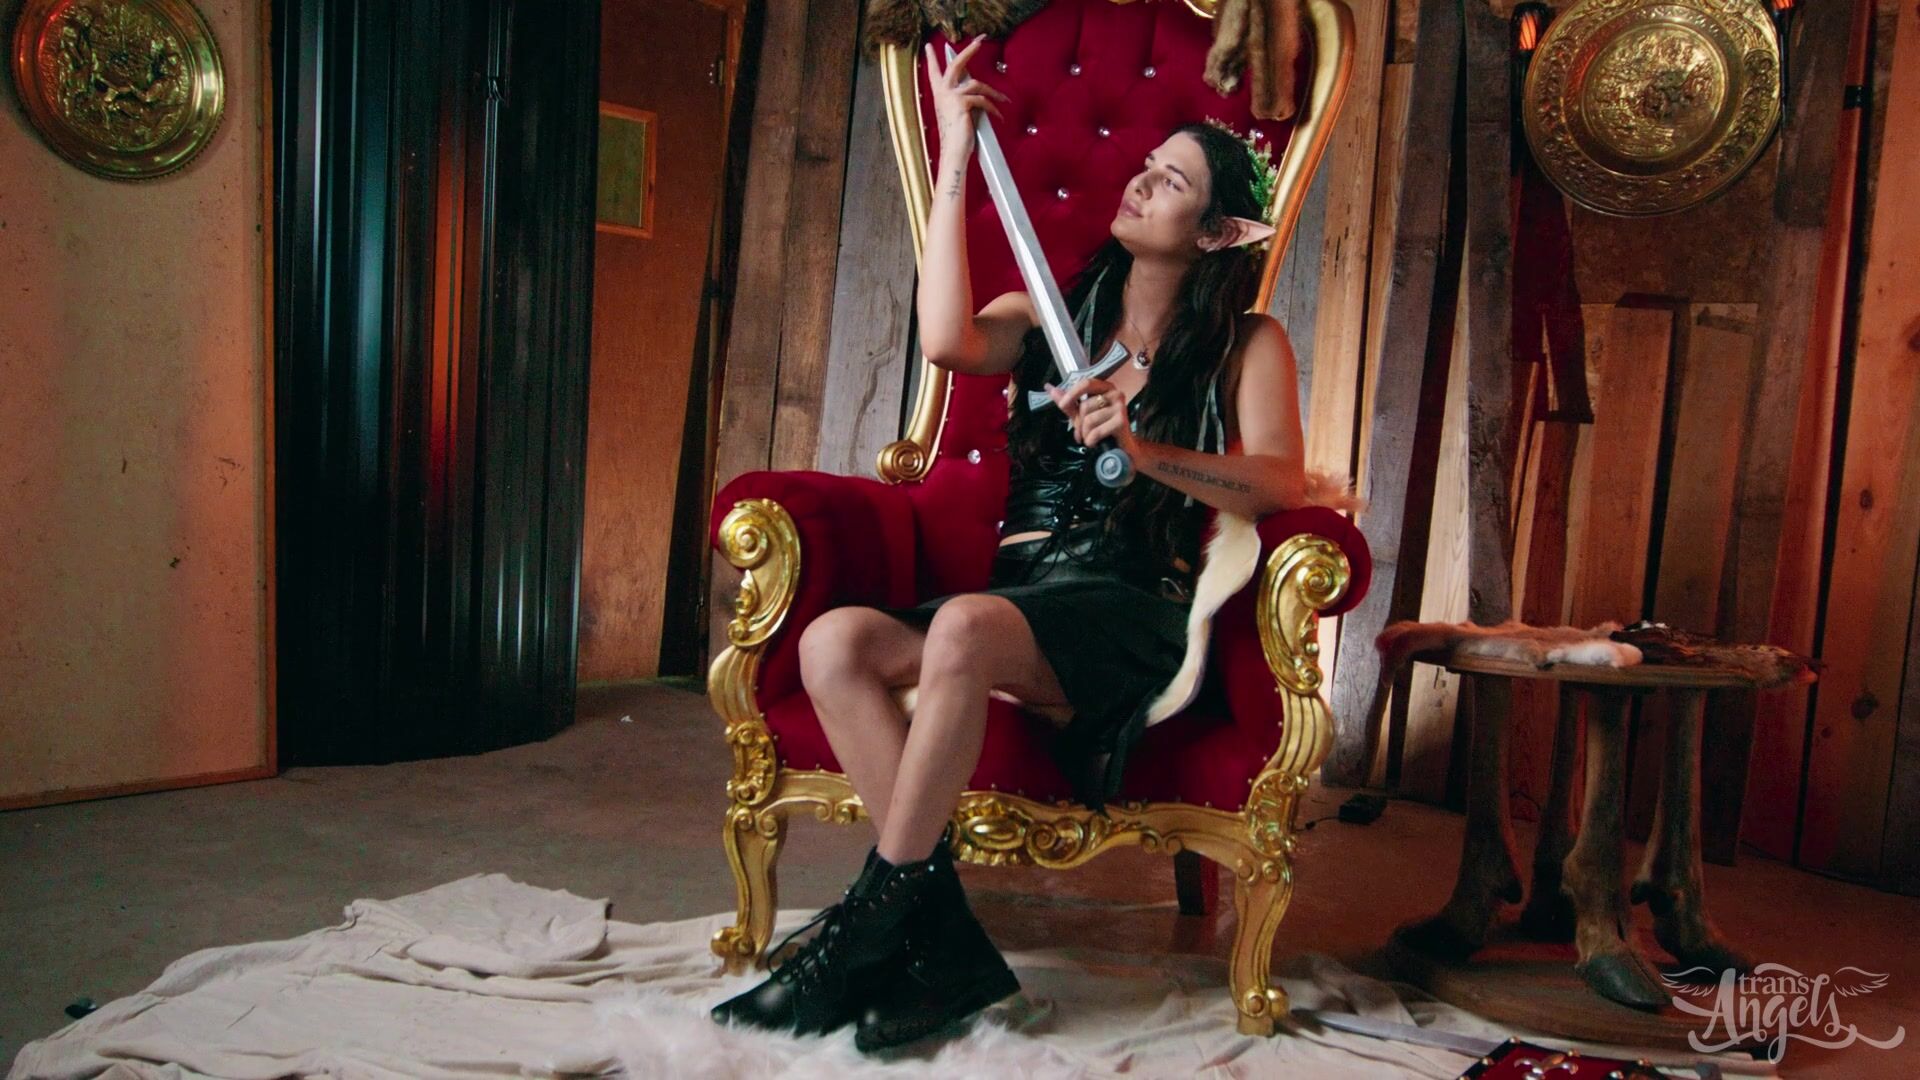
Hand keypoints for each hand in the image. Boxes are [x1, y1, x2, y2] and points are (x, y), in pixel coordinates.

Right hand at [924, 37, 1009, 164]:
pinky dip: (993, 108)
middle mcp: (943, 93)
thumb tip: (978, 94)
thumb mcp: (958, 115)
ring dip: (993, 92)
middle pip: (955, 64)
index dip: (931, 59)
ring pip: (976, 83)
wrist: (953, 152)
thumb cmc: (956, 138)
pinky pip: (982, 100)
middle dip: (969, 51)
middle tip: (979, 41)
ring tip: (1004, 100)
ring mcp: (951, 96)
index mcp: (939, 95)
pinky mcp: (962, 103)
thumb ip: (963, 101)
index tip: (929, 47)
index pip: (934, 73)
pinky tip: (998, 116)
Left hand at [1046, 377, 1139, 458]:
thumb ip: (1068, 402)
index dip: (1072, 393)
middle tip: (1081, 433)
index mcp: (1106, 388)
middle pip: (1085, 406)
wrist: (1123, 448)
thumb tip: (1049, 388)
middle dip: (1078, 423)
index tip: (1062, 404)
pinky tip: (1095, 443)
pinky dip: (1091, 440)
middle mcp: (1115, 394)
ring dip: (1085, 434)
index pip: (1086, 383)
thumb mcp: (1082, 415)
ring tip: (1090, 438)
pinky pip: (1096, 431)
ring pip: (1089, 419)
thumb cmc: (1103, 428)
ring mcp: (1120, 407)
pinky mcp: (1122, 421)